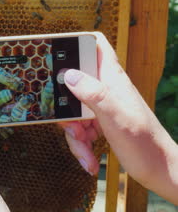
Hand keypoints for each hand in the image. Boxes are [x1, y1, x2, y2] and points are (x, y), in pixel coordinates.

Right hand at [60, 34, 177, 203]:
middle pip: (72, 83)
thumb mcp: (116, 118)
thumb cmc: (145, 144)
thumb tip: (68, 75)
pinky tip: (88, 158)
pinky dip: (80, 144)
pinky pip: (78, 127)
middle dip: (64, 106)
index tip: (56, 53)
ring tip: (85, 149)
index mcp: (112, 79)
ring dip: (73, 133)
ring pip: (72, 109)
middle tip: (71, 124)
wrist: (159, 171)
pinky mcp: (99, 122)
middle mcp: (105, 89)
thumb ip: (93, 94)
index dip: (77, 43)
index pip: (96, 46)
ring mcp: (101, 106)